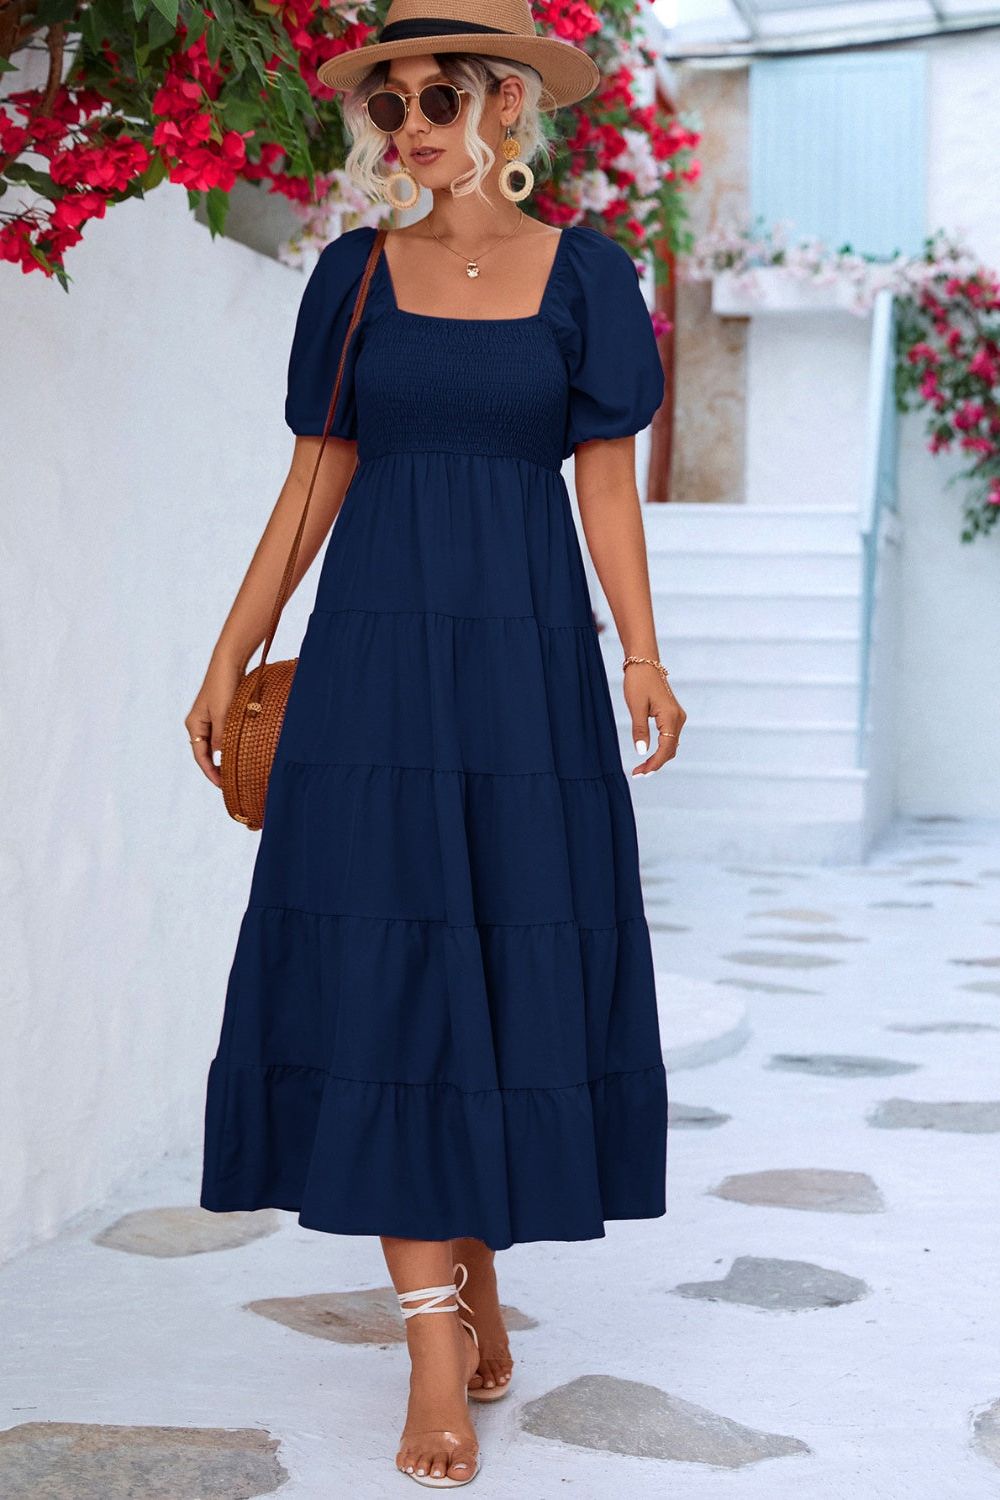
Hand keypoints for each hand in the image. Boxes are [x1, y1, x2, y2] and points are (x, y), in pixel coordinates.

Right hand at [185, 655, 243, 788]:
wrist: (229, 662)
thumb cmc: (224, 686)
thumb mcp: (224, 714)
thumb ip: (222, 736)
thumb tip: (221, 755)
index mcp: (194, 725)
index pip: (200, 756)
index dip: (211, 773)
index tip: (223, 786)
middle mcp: (198, 723)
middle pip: (205, 753)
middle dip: (216, 769)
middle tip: (231, 783)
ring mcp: (209, 718)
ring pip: (215, 745)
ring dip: (224, 758)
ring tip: (236, 771)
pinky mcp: (220, 713)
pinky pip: (223, 735)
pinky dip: (229, 746)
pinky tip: (239, 752)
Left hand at [624, 664, 684, 775]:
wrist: (644, 662)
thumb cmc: (638, 681)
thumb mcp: (636, 706)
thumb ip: (640, 730)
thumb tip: (642, 752)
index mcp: (670, 716)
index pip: (666, 748)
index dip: (654, 764)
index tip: (640, 773)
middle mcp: (678, 718)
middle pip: (671, 749)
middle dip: (655, 764)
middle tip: (637, 774)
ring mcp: (678, 717)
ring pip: (671, 745)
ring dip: (658, 758)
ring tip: (641, 768)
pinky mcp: (673, 715)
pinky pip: (670, 737)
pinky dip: (661, 749)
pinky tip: (649, 755)